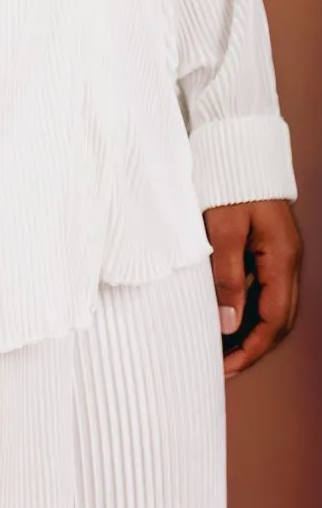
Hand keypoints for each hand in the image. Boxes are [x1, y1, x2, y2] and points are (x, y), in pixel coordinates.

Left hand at [204, 198, 302, 378]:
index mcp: (282, 258)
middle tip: (223, 363)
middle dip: (252, 345)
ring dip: (249, 326)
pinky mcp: (266, 241)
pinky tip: (225, 307)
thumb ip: (227, 277)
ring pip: (271, 302)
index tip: (227, 367)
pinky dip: (246, 302)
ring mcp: (279, 250)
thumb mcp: (223, 229)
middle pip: (278, 317)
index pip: (274, 321)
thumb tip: (228, 324)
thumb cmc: (230, 180)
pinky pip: (262, 283)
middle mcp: (287, 258)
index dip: (251, 349)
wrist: (236, 141)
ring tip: (220, 343)